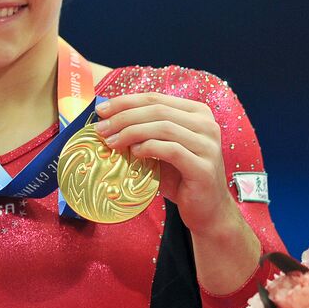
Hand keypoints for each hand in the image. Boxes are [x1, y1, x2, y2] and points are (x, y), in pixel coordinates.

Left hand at [94, 93, 239, 235]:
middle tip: (101, 129)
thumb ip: (145, 132)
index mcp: (197, 112)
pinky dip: (149, 148)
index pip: (156, 98)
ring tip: (111, 142)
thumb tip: (107, 121)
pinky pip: (171, 150)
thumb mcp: (162, 149)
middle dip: (124, 117)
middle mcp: (206, 124)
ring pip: (164, 127)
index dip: (126, 101)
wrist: (206, 209)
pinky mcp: (203, 167)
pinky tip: (134, 153)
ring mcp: (208, 145)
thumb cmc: (181, 177)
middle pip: (158, 110)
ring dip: (131, 132)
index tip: (101, 110)